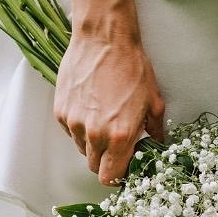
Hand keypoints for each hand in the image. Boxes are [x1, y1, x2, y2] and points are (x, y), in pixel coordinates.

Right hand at [53, 26, 165, 184]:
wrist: (104, 39)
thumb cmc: (131, 66)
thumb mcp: (153, 101)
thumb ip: (154, 130)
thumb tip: (156, 144)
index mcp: (119, 136)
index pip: (110, 177)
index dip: (117, 176)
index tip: (123, 167)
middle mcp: (94, 134)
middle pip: (94, 166)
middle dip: (105, 159)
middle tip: (115, 142)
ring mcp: (74, 123)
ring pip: (81, 148)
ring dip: (92, 142)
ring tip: (103, 119)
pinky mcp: (61, 111)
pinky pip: (70, 131)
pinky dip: (79, 126)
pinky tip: (91, 107)